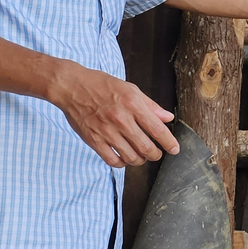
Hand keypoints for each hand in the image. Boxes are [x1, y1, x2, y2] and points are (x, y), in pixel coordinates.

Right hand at [46, 61, 181, 166]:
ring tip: (141, 156)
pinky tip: (124, 158)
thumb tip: (168, 118)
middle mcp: (121, 119)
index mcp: (133, 104)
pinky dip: (122, 163)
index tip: (175, 149)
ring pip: (131, 157)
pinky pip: (112, 160)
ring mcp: (106, 131)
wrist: (72, 87)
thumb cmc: (102, 85)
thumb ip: (150, 105)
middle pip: (146, 147)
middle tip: (156, 154)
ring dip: (140, 160)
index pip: (157, 129)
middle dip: (155, 154)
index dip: (169, 143)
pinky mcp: (94, 140)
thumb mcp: (130, 89)